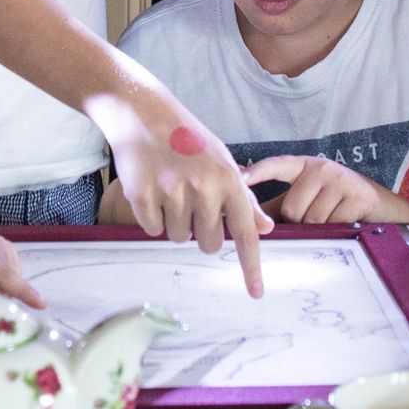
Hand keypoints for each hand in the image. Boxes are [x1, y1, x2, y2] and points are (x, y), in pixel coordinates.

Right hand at [100, 100, 270, 296]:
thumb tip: (265, 228)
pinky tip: (151, 188)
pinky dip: (151, 216)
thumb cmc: (188, 139)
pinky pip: (152, 229)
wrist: (143, 114)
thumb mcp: (222, 161)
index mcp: (229, 180)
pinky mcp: (143, 196)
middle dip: (202, 232)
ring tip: (170, 188)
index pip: (245, 233)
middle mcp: (204, 188)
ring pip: (180, 238)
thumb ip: (242, 197)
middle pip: (209, 244)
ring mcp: (172, 193)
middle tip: (191, 201)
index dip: (251, 267)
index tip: (256, 293)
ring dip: (175, 222)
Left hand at [241, 154, 385, 224]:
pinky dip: (335, 230)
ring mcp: (340, 180)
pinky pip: (332, 225)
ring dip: (318, 228)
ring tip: (330, 217)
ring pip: (312, 220)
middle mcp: (321, 167)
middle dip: (299, 221)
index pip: (276, 165)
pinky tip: (344, 221)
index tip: (240, 177)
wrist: (375, 202)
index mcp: (303, 166)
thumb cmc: (331, 201)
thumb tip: (241, 217)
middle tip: (315, 215)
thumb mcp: (304, 197)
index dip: (258, 172)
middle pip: (292, 208)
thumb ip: (274, 206)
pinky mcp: (356, 196)